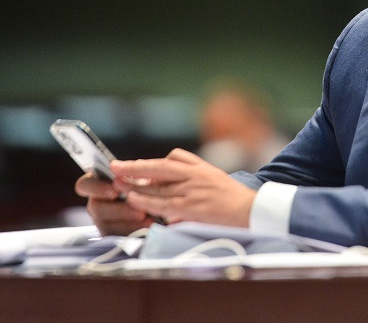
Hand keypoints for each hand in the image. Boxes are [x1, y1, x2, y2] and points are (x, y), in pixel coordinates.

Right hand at [75, 173, 153, 236]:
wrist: (158, 203)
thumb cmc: (147, 185)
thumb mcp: (141, 176)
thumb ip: (131, 172)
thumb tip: (125, 166)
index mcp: (98, 184)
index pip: (85, 185)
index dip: (96, 188)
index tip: (114, 191)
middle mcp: (96, 203)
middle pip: (95, 207)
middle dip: (119, 209)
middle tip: (138, 209)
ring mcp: (101, 220)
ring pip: (105, 224)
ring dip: (127, 222)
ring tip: (146, 218)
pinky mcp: (110, 235)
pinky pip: (115, 236)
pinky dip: (132, 231)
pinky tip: (146, 227)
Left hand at [109, 148, 256, 227]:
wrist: (252, 210)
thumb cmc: (235, 200)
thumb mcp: (216, 183)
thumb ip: (196, 186)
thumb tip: (175, 203)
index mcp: (202, 167)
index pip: (176, 157)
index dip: (154, 162)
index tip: (138, 165)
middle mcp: (195, 175)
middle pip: (160, 166)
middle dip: (135, 167)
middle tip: (115, 167)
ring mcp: (192, 190)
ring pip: (158, 185)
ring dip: (135, 184)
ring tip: (118, 184)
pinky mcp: (191, 206)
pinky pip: (163, 202)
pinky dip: (146, 200)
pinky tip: (133, 199)